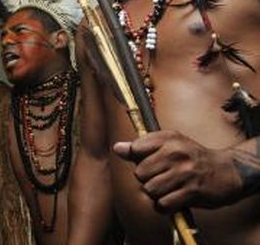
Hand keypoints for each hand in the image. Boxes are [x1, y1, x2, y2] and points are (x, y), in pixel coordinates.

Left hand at [113, 130, 242, 210]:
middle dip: (148, 179)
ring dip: (157, 193)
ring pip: (150, 190)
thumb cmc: (192, 157)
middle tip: (163, 177)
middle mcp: (176, 153)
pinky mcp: (191, 192)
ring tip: (169, 188)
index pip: (135, 149)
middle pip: (140, 173)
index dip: (139, 159)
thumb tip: (117, 148)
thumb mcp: (169, 144)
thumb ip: (141, 147)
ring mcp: (184, 173)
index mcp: (168, 138)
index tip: (151, 161)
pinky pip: (162, 204)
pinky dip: (165, 205)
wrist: (227, 172)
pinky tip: (174, 198)